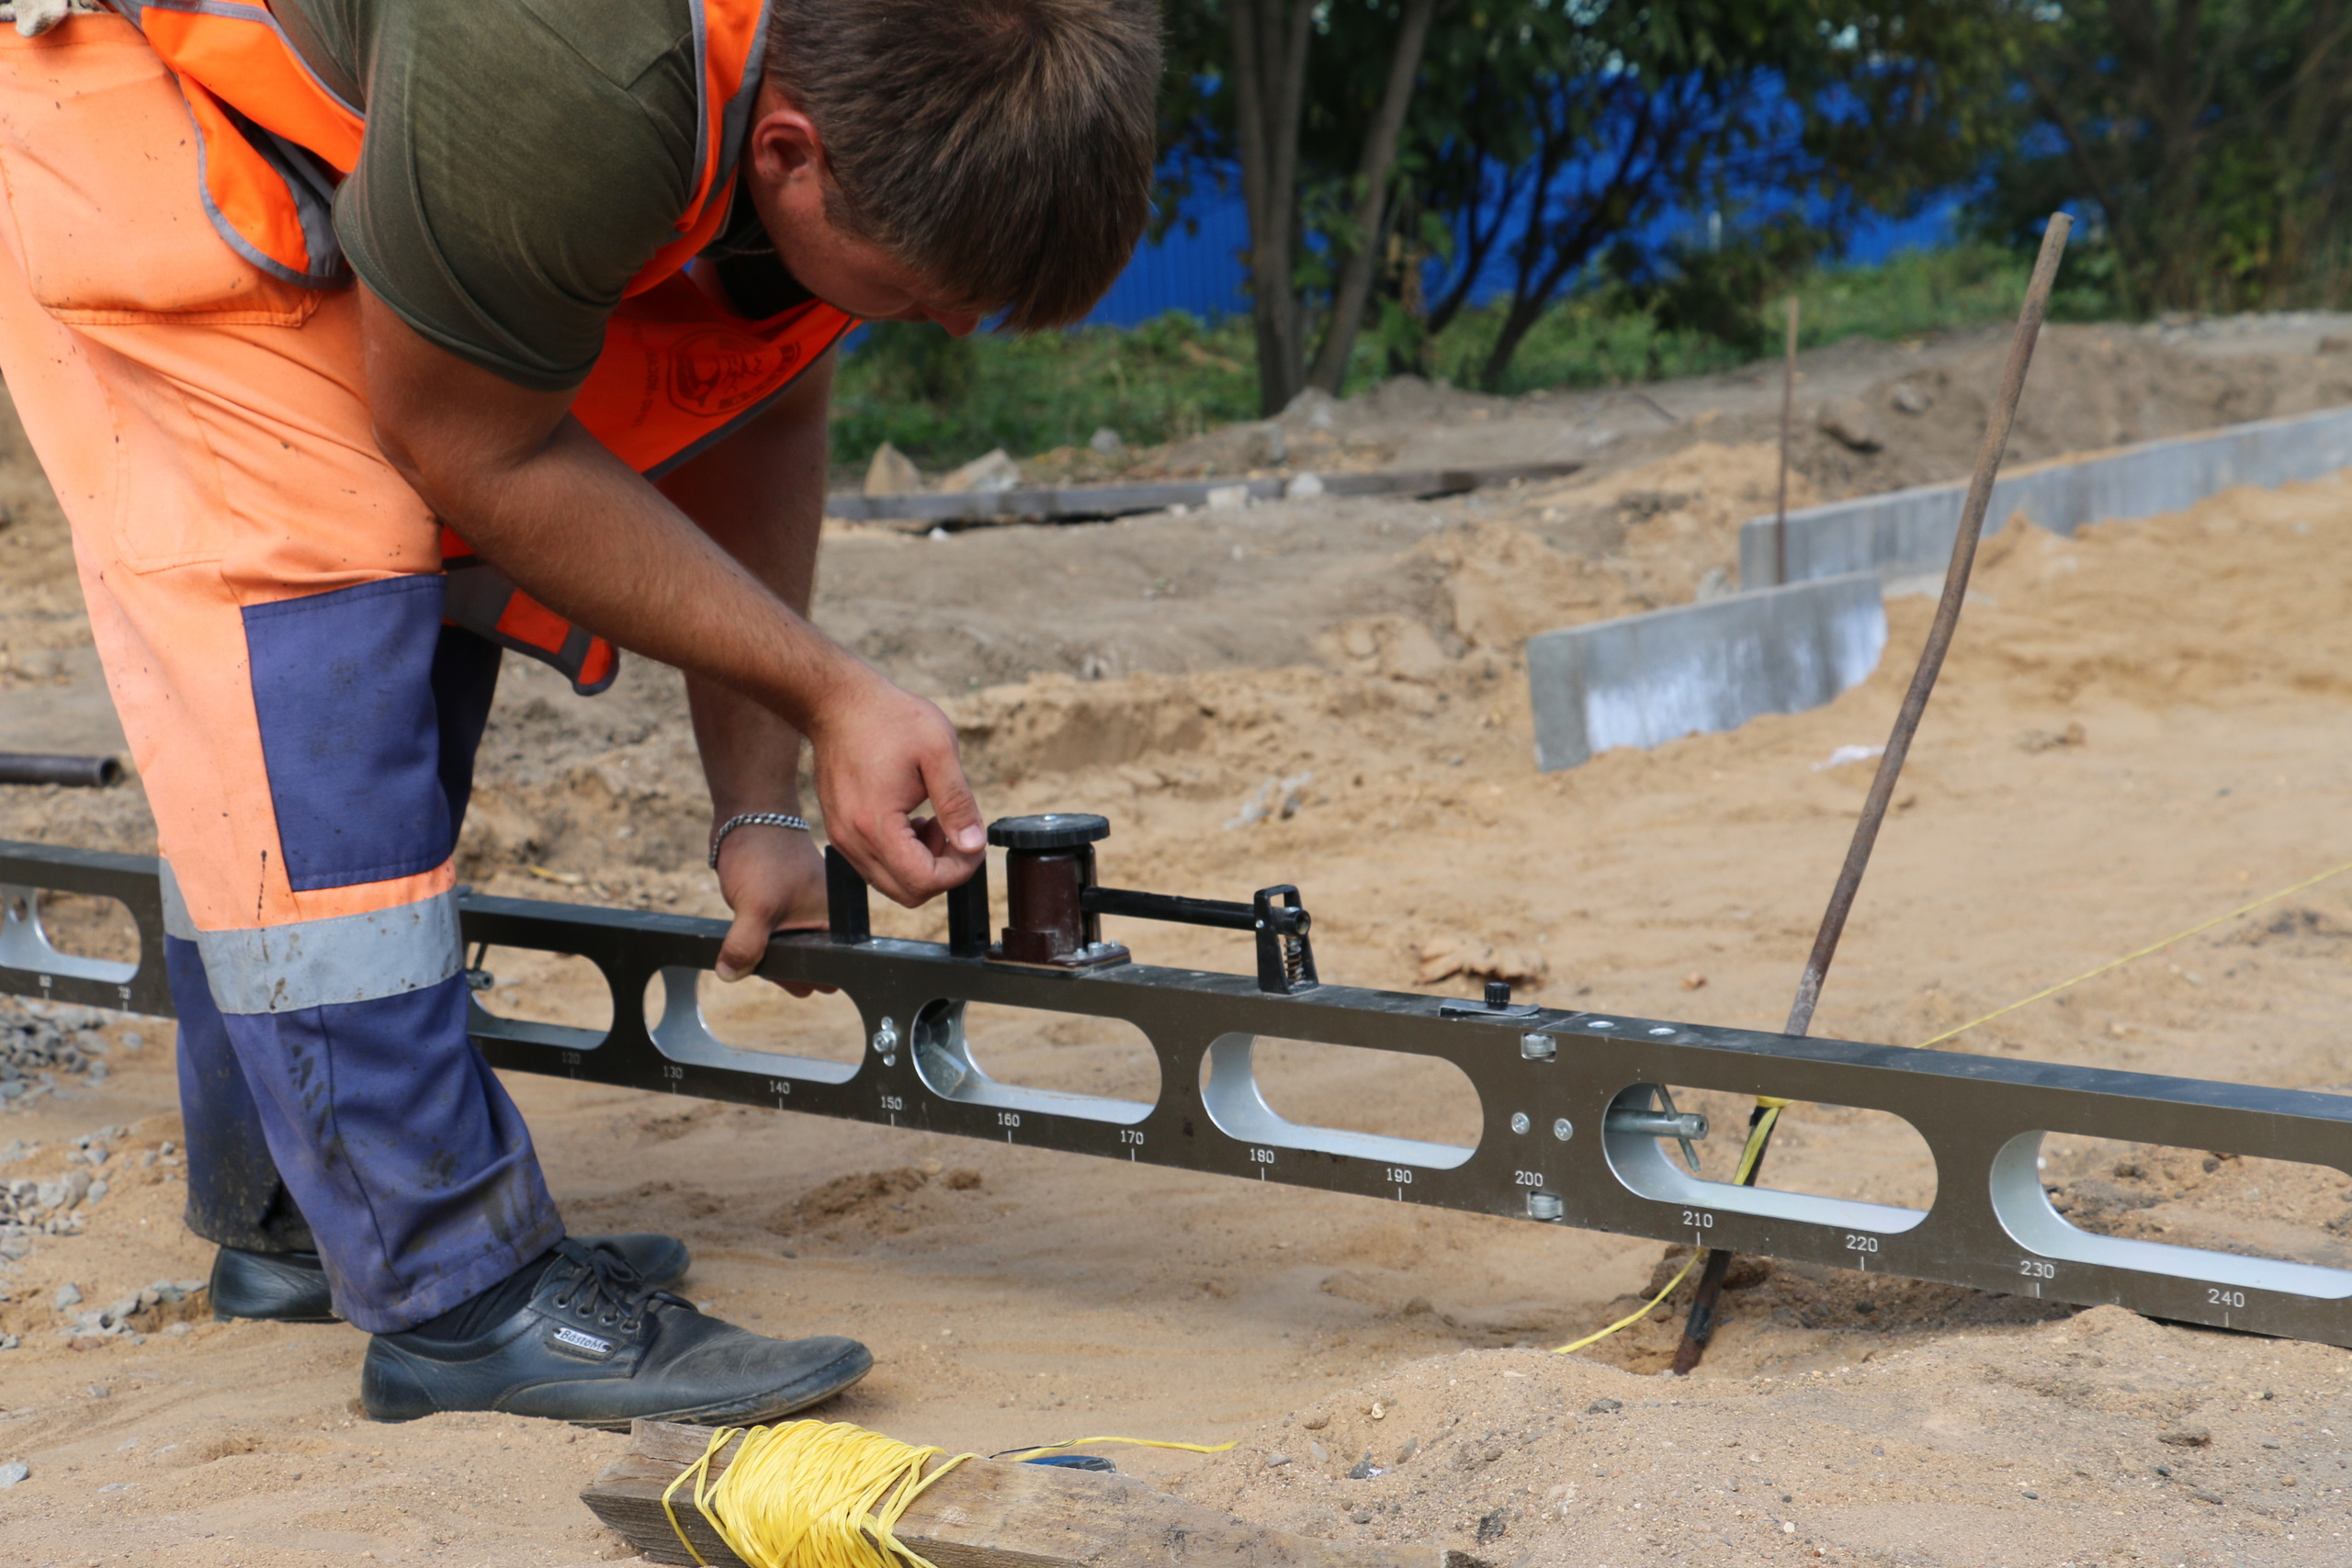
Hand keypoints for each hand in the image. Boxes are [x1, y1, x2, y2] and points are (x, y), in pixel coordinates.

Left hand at [713, 821, 830, 991]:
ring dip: (766, 952)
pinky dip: (757, 937)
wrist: (748, 816)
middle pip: (805, 966)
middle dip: (781, 966)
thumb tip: (730, 974)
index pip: (825, 970)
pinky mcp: (782, 908)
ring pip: (785, 953)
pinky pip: (773, 937)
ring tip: (752, 930)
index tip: (775, 968)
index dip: (799, 976)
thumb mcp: (755, 908)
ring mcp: (803, 914)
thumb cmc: (763, 854)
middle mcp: (824, 920)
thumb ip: (745, 947)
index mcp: (836, 922)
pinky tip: (746, 924)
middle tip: (760, 949)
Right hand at [807, 668, 985, 905]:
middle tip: (954, 832)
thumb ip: (958, 802)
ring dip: (922, 865)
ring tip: (933, 822)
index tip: (974, 842)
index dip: (960, 870)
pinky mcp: (840, 831)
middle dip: (943, 871)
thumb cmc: (888, 717)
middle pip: (908, 893)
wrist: (837, 701)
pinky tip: (912, 821)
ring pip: (891, 884)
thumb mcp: (938, 750)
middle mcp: (852, 841)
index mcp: (875, 825)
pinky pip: (876, 866)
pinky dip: (902, 856)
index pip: (924, 881)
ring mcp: (842, 839)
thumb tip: (973, 844)